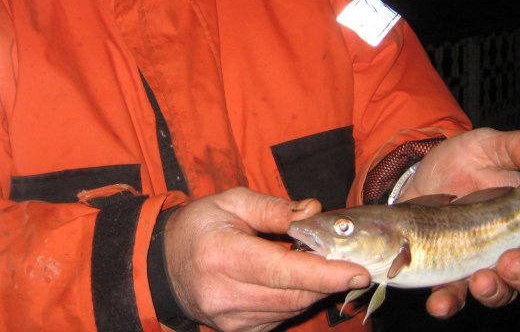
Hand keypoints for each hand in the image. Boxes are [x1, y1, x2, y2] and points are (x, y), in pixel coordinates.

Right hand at [163, 187, 370, 330]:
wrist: (162, 264)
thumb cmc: (198, 226)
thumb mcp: (231, 201)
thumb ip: (274, 209)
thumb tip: (313, 212)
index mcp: (224, 255)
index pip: (284, 271)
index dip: (325, 273)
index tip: (357, 272)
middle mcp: (226, 294)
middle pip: (294, 294)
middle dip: (326, 278)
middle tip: (342, 258)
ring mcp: (231, 319)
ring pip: (291, 308)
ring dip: (311, 287)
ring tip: (310, 262)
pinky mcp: (237, 331)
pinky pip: (280, 317)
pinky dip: (293, 298)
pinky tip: (288, 279)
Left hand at [398, 128, 519, 318]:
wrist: (417, 174)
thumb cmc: (461, 162)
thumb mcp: (486, 146)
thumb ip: (515, 147)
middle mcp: (516, 248)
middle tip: (512, 260)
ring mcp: (485, 265)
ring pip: (505, 291)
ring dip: (497, 290)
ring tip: (482, 280)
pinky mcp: (451, 274)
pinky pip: (456, 297)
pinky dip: (450, 302)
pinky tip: (440, 301)